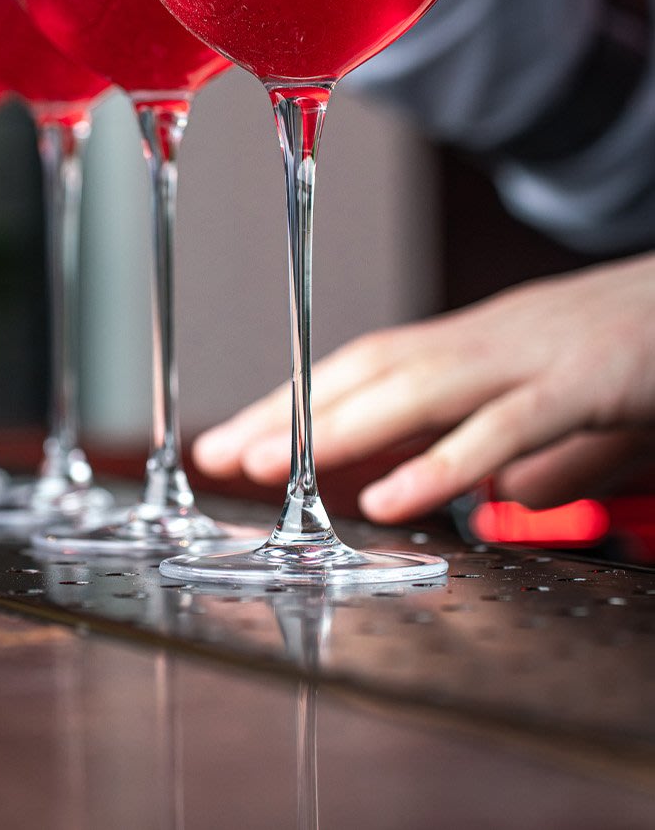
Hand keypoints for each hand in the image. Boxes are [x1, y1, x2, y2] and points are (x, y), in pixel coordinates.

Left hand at [192, 252, 654, 520]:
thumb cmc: (654, 348)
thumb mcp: (587, 411)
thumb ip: (540, 450)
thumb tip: (498, 491)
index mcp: (484, 339)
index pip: (371, 362)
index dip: (301, 394)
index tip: (243, 431)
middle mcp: (493, 337)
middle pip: (371, 368)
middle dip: (289, 409)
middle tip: (222, 451)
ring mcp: (536, 354)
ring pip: (417, 388)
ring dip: (336, 428)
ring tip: (271, 467)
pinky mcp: (587, 382)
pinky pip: (502, 425)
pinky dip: (441, 460)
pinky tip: (390, 496)